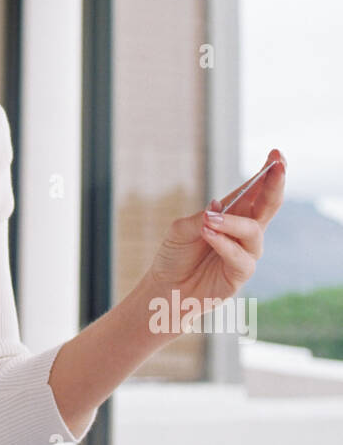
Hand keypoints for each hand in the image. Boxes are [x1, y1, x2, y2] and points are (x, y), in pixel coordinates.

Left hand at [145, 149, 286, 320]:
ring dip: (233, 222)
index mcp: (232, 215)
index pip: (254, 191)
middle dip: (274, 185)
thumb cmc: (174, 256)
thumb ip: (202, 217)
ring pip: (253, 232)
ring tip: (208, 220)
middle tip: (278, 166)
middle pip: (267, 206)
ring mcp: (244, 254)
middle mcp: (243, 233)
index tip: (276, 155)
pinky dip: (225, 244)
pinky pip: (241, 258)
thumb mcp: (181, 229)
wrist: (165, 288)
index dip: (267, 174)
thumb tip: (219, 205)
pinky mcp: (239, 275)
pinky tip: (209, 234)